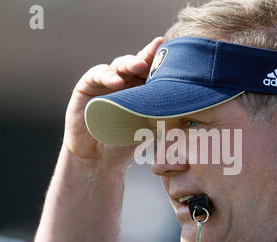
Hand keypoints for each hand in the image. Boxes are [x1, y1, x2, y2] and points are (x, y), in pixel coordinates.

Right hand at [63, 36, 163, 162]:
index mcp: (142, 87)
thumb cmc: (126, 141)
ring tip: (140, 66)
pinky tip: (117, 82)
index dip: (160, 57)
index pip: (152, 68)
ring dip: (130, 63)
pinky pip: (97, 75)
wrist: (99, 158)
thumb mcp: (150, 124)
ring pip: (119, 65)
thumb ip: (163, 110)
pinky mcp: (87, 86)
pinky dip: (107, 76)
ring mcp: (105, 82)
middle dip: (147, 56)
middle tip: (157, 52)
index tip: (171, 48)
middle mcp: (125, 81)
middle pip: (137, 61)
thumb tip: (189, 100)